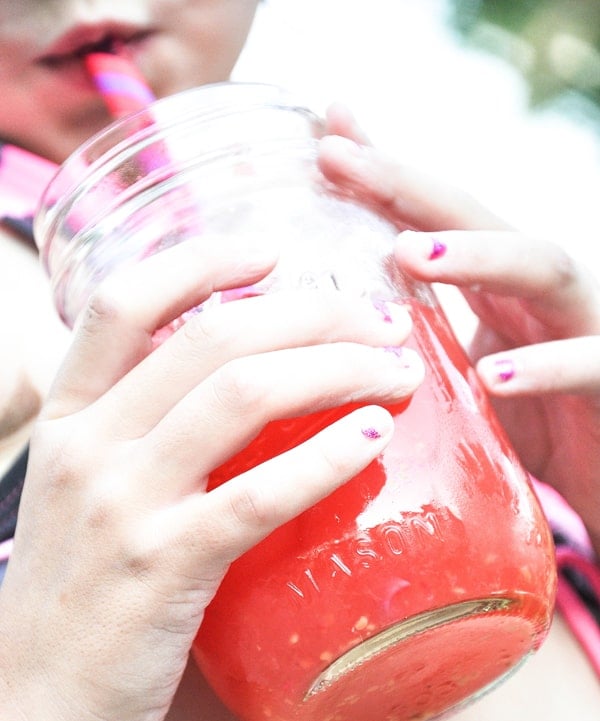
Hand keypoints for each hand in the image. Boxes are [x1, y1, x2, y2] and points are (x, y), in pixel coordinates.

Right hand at [0, 234, 422, 720]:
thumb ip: (148, 439)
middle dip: (312, 315)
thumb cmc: (79, 594)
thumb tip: (244, 391)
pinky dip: (325, 456)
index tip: (274, 252)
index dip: (202, 260)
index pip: (125, 304)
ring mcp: (122, 505)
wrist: (35, 710)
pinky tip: (371, 436)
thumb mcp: (94, 495)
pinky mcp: (162, 569)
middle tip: (377, 321)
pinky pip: (258, 494)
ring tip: (394, 373)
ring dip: (335, 370)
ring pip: (243, 395)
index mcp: (71, 420)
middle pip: (215, 338)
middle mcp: (90, 447)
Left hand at [318, 132, 599, 554]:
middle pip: (474, 217)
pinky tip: (494, 375)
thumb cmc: (522, 422)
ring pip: (540, 266)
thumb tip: (346, 331)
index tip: (325, 140)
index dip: (382, 177)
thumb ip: (418, 342)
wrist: (596, 470)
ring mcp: (577, 325)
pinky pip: (587, 364)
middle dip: (405, 185)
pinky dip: (544, 366)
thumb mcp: (459, 374)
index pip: (432, 218)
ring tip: (409, 254)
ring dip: (476, 254)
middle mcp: (533, 289)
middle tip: (338, 158)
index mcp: (492, 284)